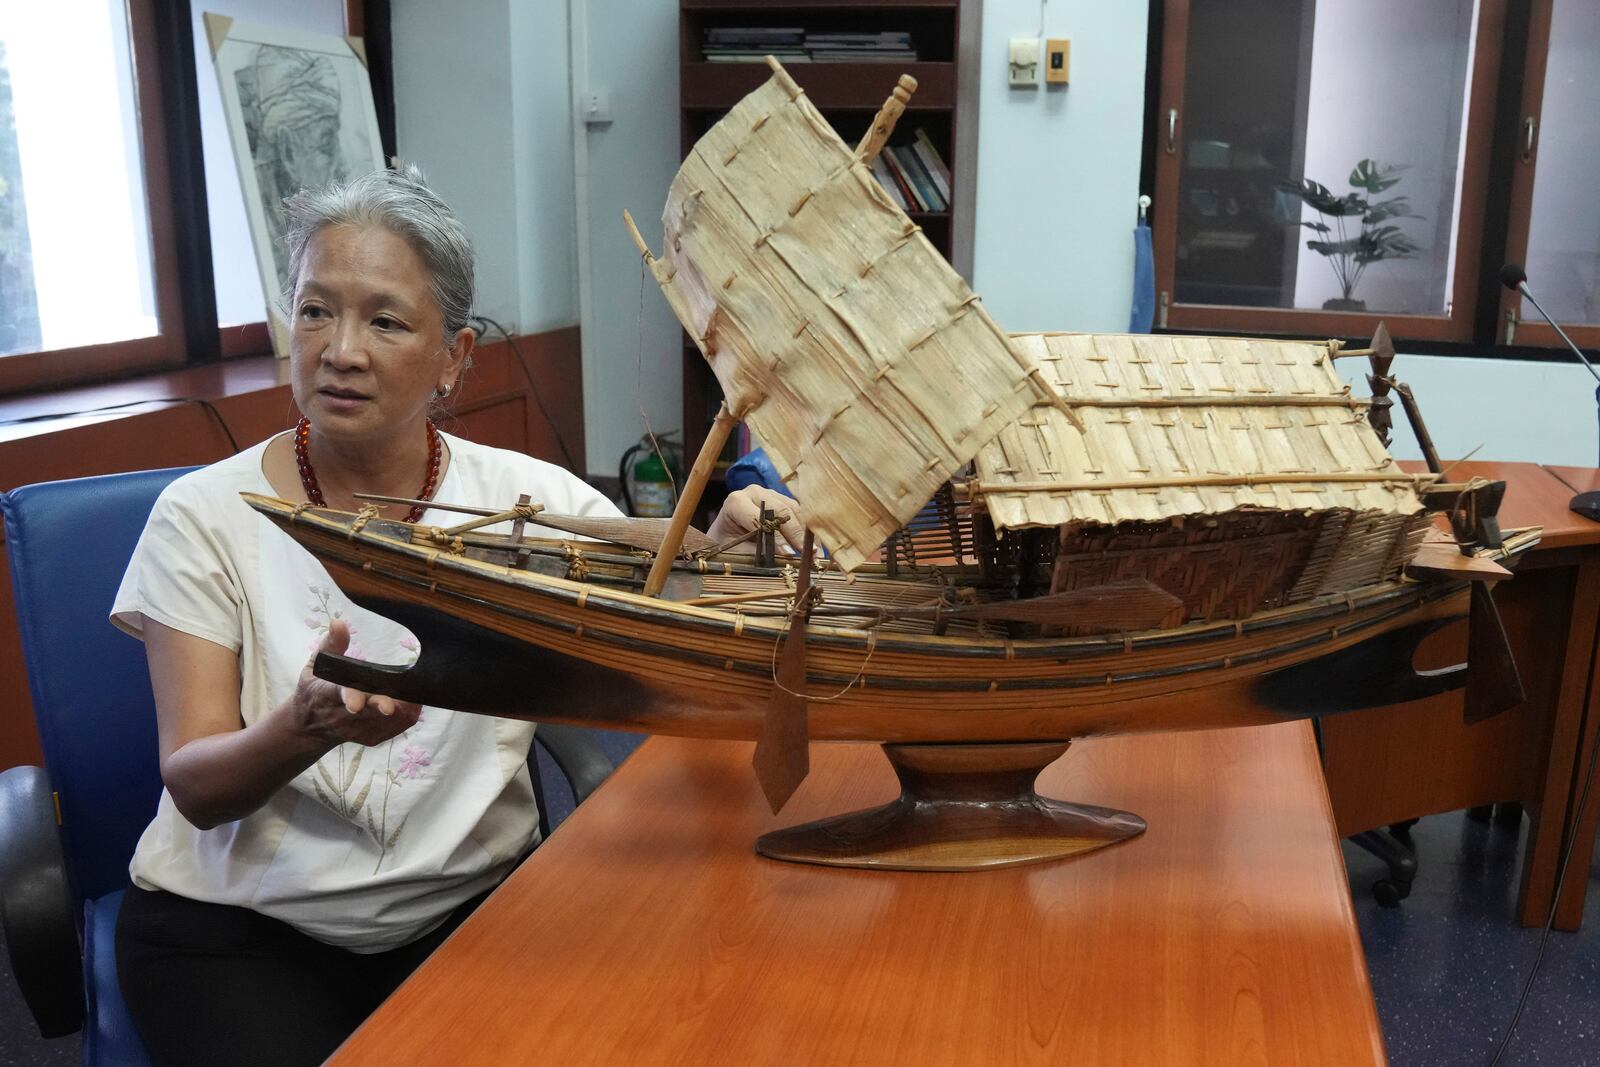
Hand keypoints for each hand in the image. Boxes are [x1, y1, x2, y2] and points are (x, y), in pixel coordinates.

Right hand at [292, 620, 420, 746]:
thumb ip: (330, 645)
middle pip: (368, 712)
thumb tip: (339, 623)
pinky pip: (398, 727)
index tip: (356, 704)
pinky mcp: (372, 738)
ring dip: (403, 706)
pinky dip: (407, 713)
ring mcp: (359, 730)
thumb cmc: (314, 690)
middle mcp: (344, 716)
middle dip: (381, 706)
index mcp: (328, 695)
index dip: (351, 698)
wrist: (310, 727)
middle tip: (393, 702)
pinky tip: (411, 700)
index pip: (340, 695)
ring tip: (412, 689)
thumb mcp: (314, 666)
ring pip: (389, 721)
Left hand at [706, 485, 805, 553]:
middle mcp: (754, 492)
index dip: (777, 537)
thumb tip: (787, 557)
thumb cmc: (728, 544)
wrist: (725, 534)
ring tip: (815, 552)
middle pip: (780, 510)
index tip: (789, 553)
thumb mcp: (738, 551)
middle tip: (809, 553)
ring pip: (793, 509)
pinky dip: (806, 529)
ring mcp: (770, 493)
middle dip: (795, 533)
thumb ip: (759, 552)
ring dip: (805, 531)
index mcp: (736, 502)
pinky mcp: (781, 499)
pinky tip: (814, 545)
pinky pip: (798, 511)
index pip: (761, 518)